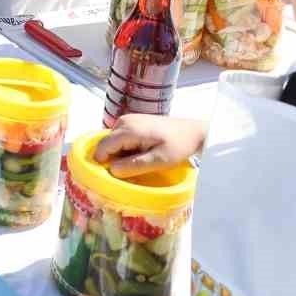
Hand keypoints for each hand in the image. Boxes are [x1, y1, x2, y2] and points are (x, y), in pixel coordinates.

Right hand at [92, 115, 206, 177]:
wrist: (192, 131)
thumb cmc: (178, 145)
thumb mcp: (159, 160)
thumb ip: (134, 165)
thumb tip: (112, 170)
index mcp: (128, 129)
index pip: (103, 147)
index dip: (103, 163)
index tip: (113, 175)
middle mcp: (123, 121)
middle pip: (107, 144)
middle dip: (114, 158)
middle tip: (133, 169)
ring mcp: (127, 119)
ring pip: (113, 142)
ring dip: (121, 154)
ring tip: (141, 160)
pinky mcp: (131, 121)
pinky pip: (120, 137)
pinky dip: (126, 148)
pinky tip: (141, 152)